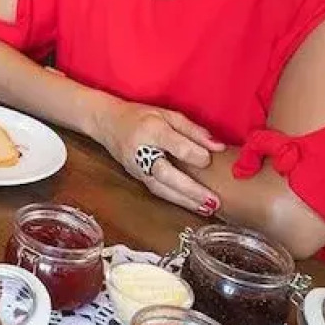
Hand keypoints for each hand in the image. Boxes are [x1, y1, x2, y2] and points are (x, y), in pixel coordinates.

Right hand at [93, 99, 223, 215]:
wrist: (107, 123)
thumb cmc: (142, 117)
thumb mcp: (168, 114)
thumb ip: (193, 130)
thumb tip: (218, 147)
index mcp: (151, 129)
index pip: (175, 145)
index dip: (194, 154)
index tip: (210, 159)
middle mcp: (141, 150)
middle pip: (165, 174)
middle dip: (190, 189)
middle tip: (213, 201)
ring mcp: (136, 167)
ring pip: (160, 188)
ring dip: (185, 201)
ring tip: (208, 209)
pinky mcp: (136, 177)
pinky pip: (157, 191)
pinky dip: (176, 200)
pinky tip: (194, 205)